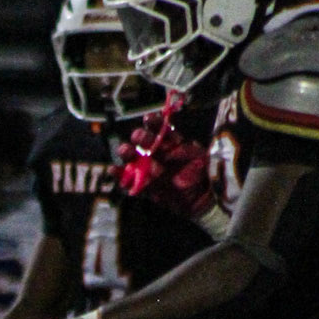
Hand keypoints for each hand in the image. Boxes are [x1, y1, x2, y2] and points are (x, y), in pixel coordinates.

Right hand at [116, 105, 213, 221]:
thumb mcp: (199, 161)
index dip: (155, 124)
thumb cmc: (204, 176)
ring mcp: (152, 170)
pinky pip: (132, 181)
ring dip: (128, 154)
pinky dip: (121, 176)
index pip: (162, 131)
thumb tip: (177, 149)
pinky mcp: (147, 187)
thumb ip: (186, 154)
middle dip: (141, 138)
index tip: (149, 119)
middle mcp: (161, 155)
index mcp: (174, 144)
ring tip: (123, 150)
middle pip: (146, 143)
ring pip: (137, 160)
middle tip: (137, 136)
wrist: (205, 198)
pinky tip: (113, 170)